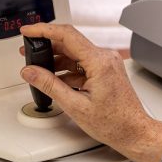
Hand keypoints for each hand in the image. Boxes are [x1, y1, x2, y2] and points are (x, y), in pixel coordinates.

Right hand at [19, 23, 161, 161]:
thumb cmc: (114, 123)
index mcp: (99, 62)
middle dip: (46, 45)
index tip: (28, 30)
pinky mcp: (107, 70)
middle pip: (70, 42)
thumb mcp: (75, 106)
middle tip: (27, 49)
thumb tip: (30, 72)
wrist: (134, 131)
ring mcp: (107, 63)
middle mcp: (105, 57)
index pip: (66, 35)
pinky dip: (67, 69)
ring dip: (56, 59)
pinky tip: (55, 79)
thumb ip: (50, 85)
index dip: (43, 30)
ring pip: (75, 53)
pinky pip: (82, 63)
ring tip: (37, 67)